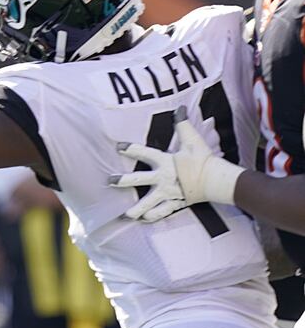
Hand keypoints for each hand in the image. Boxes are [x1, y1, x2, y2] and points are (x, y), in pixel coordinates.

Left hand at [110, 106, 244, 221]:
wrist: (218, 180)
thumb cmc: (203, 158)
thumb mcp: (192, 139)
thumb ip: (182, 124)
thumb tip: (179, 108)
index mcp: (165, 161)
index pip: (143, 153)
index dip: (130, 149)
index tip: (118, 147)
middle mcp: (163, 179)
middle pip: (139, 180)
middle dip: (123, 181)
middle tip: (110, 182)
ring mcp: (169, 193)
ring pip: (148, 203)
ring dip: (136, 209)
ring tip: (124, 215)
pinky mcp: (176, 204)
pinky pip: (162, 213)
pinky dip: (152, 216)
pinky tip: (143, 220)